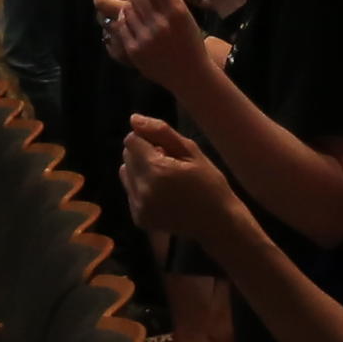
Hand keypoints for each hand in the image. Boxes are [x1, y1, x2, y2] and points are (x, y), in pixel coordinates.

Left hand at [99, 0, 214, 88]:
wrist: (189, 74)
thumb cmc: (188, 40)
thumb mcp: (184, 15)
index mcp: (176, 10)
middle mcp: (160, 22)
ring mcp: (146, 37)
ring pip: (126, 8)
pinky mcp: (135, 50)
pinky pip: (121, 26)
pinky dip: (122, 18)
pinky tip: (126, 14)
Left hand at [121, 114, 238, 247]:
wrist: (217, 222)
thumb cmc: (209, 183)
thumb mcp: (192, 151)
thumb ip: (161, 132)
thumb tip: (133, 118)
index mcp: (156, 170)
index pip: (131, 140)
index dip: (149, 140)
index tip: (168, 150)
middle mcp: (142, 190)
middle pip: (127, 155)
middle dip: (144, 154)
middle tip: (170, 164)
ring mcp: (139, 207)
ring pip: (125, 172)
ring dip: (140, 170)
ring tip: (165, 179)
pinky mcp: (139, 218)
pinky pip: (130, 191)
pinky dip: (142, 187)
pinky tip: (163, 194)